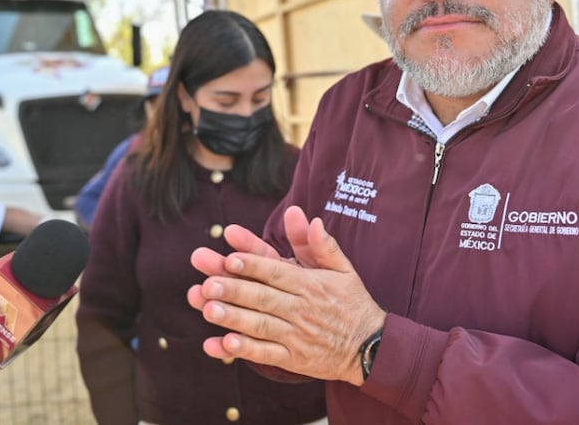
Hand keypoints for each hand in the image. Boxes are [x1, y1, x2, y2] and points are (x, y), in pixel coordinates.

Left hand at [188, 206, 385, 383]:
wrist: (371, 347)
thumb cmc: (352, 303)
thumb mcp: (343, 270)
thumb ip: (323, 245)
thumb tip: (311, 219)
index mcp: (310, 284)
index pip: (277, 271)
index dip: (254, 264)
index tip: (230, 257)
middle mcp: (301, 309)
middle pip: (263, 297)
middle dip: (234, 289)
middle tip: (208, 283)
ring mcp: (296, 335)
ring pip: (260, 325)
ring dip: (233, 318)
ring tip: (207, 310)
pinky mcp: (294, 359)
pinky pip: (266, 354)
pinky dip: (245, 350)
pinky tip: (223, 344)